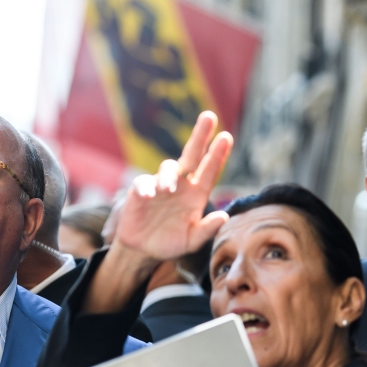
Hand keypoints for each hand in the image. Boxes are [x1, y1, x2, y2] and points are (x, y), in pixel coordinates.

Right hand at [114, 111, 230, 263]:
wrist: (144, 249)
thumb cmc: (171, 242)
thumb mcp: (192, 240)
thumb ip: (207, 230)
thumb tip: (224, 216)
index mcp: (197, 193)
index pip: (210, 170)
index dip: (218, 154)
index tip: (226, 137)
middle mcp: (181, 184)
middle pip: (191, 155)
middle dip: (200, 136)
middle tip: (209, 117)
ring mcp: (160, 185)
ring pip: (168, 168)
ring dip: (170, 175)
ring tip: (169, 189)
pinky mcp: (140, 191)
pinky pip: (143, 184)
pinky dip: (146, 187)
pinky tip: (148, 195)